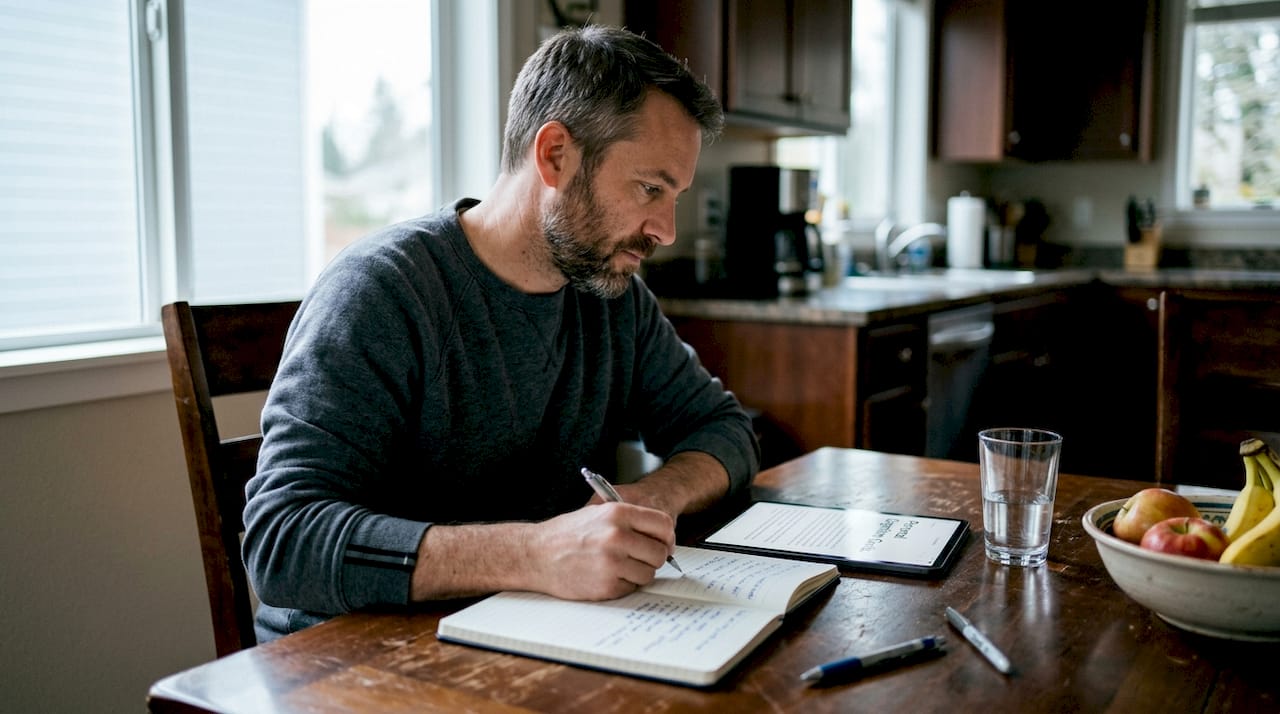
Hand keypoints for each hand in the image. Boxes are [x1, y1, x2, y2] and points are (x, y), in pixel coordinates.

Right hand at [527, 501, 675, 599]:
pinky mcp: (607, 585)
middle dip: (652, 558)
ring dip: (638, 573)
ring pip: (649, 573)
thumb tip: (662, 536)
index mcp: (618, 513)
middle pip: (660, 553)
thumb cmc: (566, 534)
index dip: (666, 537)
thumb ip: (630, 521)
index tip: (663, 543)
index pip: (664, 525)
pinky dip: (623, 585)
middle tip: (639, 558)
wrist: (536, 555)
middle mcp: (618, 536)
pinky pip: (632, 588)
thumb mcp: (598, 513)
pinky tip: (605, 575)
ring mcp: (613, 562)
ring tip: (617, 566)